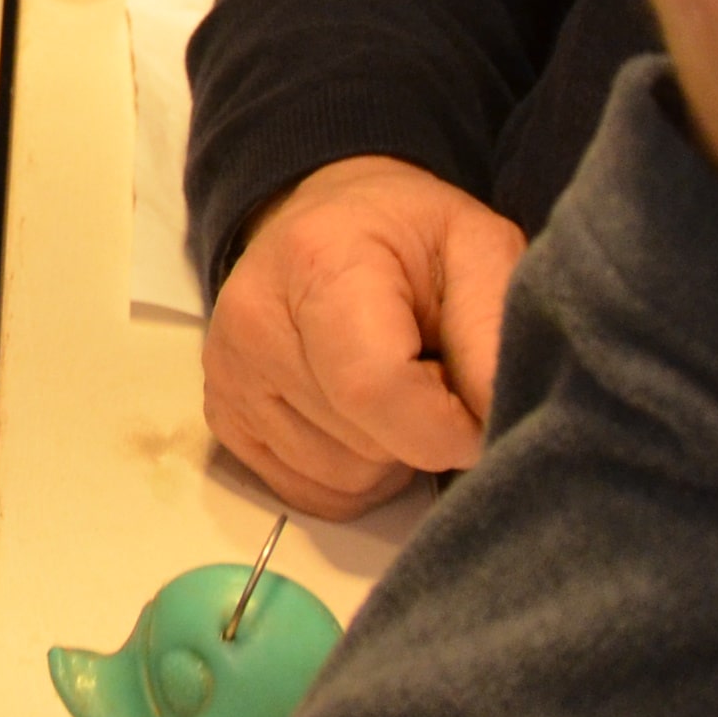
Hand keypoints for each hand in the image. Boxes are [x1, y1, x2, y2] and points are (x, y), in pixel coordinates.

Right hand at [199, 157, 525, 514]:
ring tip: (394, 390)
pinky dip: (353, 473)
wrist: (325, 223)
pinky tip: (360, 417)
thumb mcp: (478, 246)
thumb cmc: (408, 238)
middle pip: (366, 444)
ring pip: (343, 479)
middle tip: (431, 373)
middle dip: (422, 430)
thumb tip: (494, 424)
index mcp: (317, 263)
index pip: (375, 388)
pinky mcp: (222, 420)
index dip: (446, 425)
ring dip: (390, 454)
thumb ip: (493, 326)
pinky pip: (311, 493)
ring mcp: (228, 377)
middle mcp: (252, 323)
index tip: (478, 409)